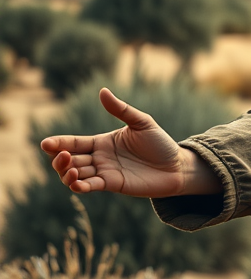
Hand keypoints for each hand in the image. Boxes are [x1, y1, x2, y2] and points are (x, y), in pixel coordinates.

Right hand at [39, 88, 217, 196]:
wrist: (177, 166)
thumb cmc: (160, 143)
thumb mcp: (142, 123)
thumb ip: (121, 110)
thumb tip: (103, 91)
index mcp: (101, 141)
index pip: (73, 142)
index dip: (58, 143)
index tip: (46, 143)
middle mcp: (99, 157)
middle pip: (68, 159)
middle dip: (60, 159)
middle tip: (63, 155)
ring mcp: (104, 172)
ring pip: (74, 175)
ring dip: (66, 173)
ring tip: (72, 168)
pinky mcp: (112, 185)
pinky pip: (90, 187)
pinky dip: (80, 186)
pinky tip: (76, 183)